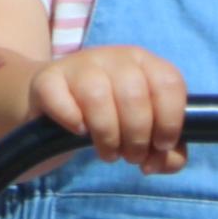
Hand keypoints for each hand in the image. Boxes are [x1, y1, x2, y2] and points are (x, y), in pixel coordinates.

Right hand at [27, 43, 190, 172]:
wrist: (55, 105)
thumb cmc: (111, 117)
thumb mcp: (146, 130)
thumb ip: (167, 152)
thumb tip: (160, 162)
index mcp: (144, 63)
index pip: (169, 82)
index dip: (170, 121)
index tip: (160, 144)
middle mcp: (113, 57)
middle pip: (134, 96)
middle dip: (137, 138)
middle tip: (130, 155)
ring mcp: (78, 64)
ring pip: (98, 97)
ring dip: (107, 137)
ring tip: (108, 152)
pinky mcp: (47, 79)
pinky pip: (61, 101)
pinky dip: (73, 122)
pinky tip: (78, 130)